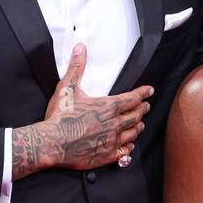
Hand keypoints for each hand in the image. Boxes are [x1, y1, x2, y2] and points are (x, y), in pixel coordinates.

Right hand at [12, 43, 152, 176]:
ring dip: (138, 126)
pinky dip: (130, 146)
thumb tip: (80, 48)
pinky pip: (125, 151)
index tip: (150, 90)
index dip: (143, 93)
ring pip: (133, 133)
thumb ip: (77, 67)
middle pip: (136, 115)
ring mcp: (112, 140)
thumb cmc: (59, 117)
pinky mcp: (107, 155)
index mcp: (108, 106)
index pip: (133, 98)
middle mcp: (114, 123)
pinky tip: (130, 145)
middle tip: (146, 106)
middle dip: (143, 109)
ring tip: (140, 124)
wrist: (51, 144)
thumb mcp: (67, 88)